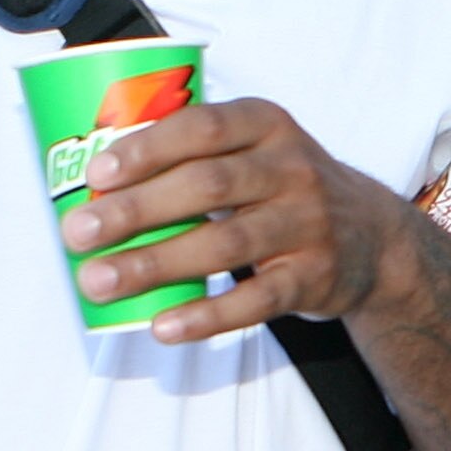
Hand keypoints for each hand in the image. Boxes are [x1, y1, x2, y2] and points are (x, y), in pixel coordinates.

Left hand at [61, 95, 419, 344]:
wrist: (372, 238)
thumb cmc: (283, 188)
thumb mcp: (254, 150)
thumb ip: (192, 157)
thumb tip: (91, 189)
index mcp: (266, 125)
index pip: (203, 128)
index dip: (148, 149)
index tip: (97, 173)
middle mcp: (292, 169)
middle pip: (206, 186)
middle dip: (136, 210)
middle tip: (78, 234)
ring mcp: (308, 224)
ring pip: (225, 245)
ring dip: (155, 264)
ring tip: (99, 282)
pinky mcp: (315, 277)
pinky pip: (256, 299)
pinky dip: (207, 315)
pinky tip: (163, 325)